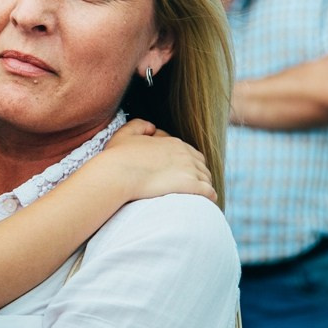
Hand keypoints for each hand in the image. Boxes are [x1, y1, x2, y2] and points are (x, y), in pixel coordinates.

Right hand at [102, 119, 216, 203]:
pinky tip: (207, 201)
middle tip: (193, 186)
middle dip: (199, 174)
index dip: (189, 164)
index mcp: (173, 143)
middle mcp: (185, 154)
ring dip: (204, 186)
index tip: (183, 173)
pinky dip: (210, 196)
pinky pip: (208, 191)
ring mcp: (189, 169)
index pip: (191, 153)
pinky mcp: (190, 185)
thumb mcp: (125, 134)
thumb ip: (139, 125)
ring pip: (206, 178)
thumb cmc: (118, 157)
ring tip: (199, 197)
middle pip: (201, 165)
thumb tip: (152, 127)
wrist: (119, 174)